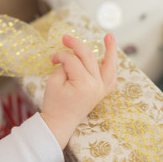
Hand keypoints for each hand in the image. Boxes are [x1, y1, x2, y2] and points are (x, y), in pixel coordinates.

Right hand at [40, 34, 116, 149]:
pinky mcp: (101, 93)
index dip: (60, 55)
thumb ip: (63, 66)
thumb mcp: (54, 82)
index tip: (51, 59)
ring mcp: (101, 89)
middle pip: (88, 57)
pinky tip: (110, 58)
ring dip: (110, 51)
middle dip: (76, 45)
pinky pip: (110, 78)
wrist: (59, 124)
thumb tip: (69, 56)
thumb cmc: (54, 105)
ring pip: (108, 65)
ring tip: (109, 37)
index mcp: (84, 83)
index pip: (72, 60)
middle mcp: (96, 85)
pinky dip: (111, 68)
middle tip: (65, 37)